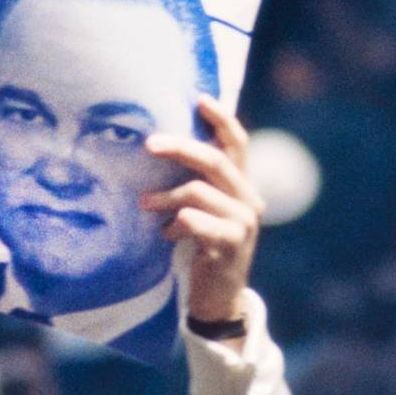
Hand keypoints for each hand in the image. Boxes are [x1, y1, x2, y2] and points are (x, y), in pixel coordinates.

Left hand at [143, 95, 265, 324]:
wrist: (220, 296)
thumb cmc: (205, 245)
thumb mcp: (205, 209)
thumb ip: (197, 182)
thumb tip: (163, 146)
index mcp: (243, 186)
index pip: (238, 144)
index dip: (221, 119)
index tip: (199, 98)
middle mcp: (249, 200)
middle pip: (216, 160)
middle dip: (180, 147)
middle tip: (149, 143)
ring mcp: (243, 224)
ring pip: (199, 192)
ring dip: (167, 196)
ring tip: (146, 204)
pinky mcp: (230, 246)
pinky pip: (195, 222)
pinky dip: (174, 225)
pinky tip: (167, 235)